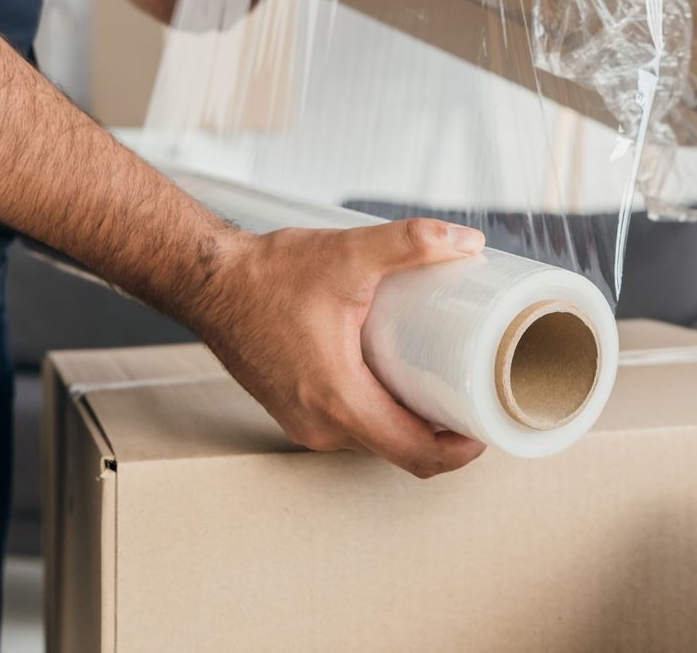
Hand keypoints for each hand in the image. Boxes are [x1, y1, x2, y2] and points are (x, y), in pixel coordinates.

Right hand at [195, 219, 489, 478]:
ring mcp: (304, 423)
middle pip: (400, 450)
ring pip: (375, 438)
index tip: (487, 425)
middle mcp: (320, 426)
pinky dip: (381, 410)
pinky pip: (351, 424)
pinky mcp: (295, 410)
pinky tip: (399, 380)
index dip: (461, 450)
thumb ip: (410, 243)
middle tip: (475, 392)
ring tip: (444, 381)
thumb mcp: (347, 254)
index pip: (416, 455)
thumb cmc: (266, 276)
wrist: (208, 282)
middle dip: (444, 431)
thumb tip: (467, 241)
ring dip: (411, 420)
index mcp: (339, 402)